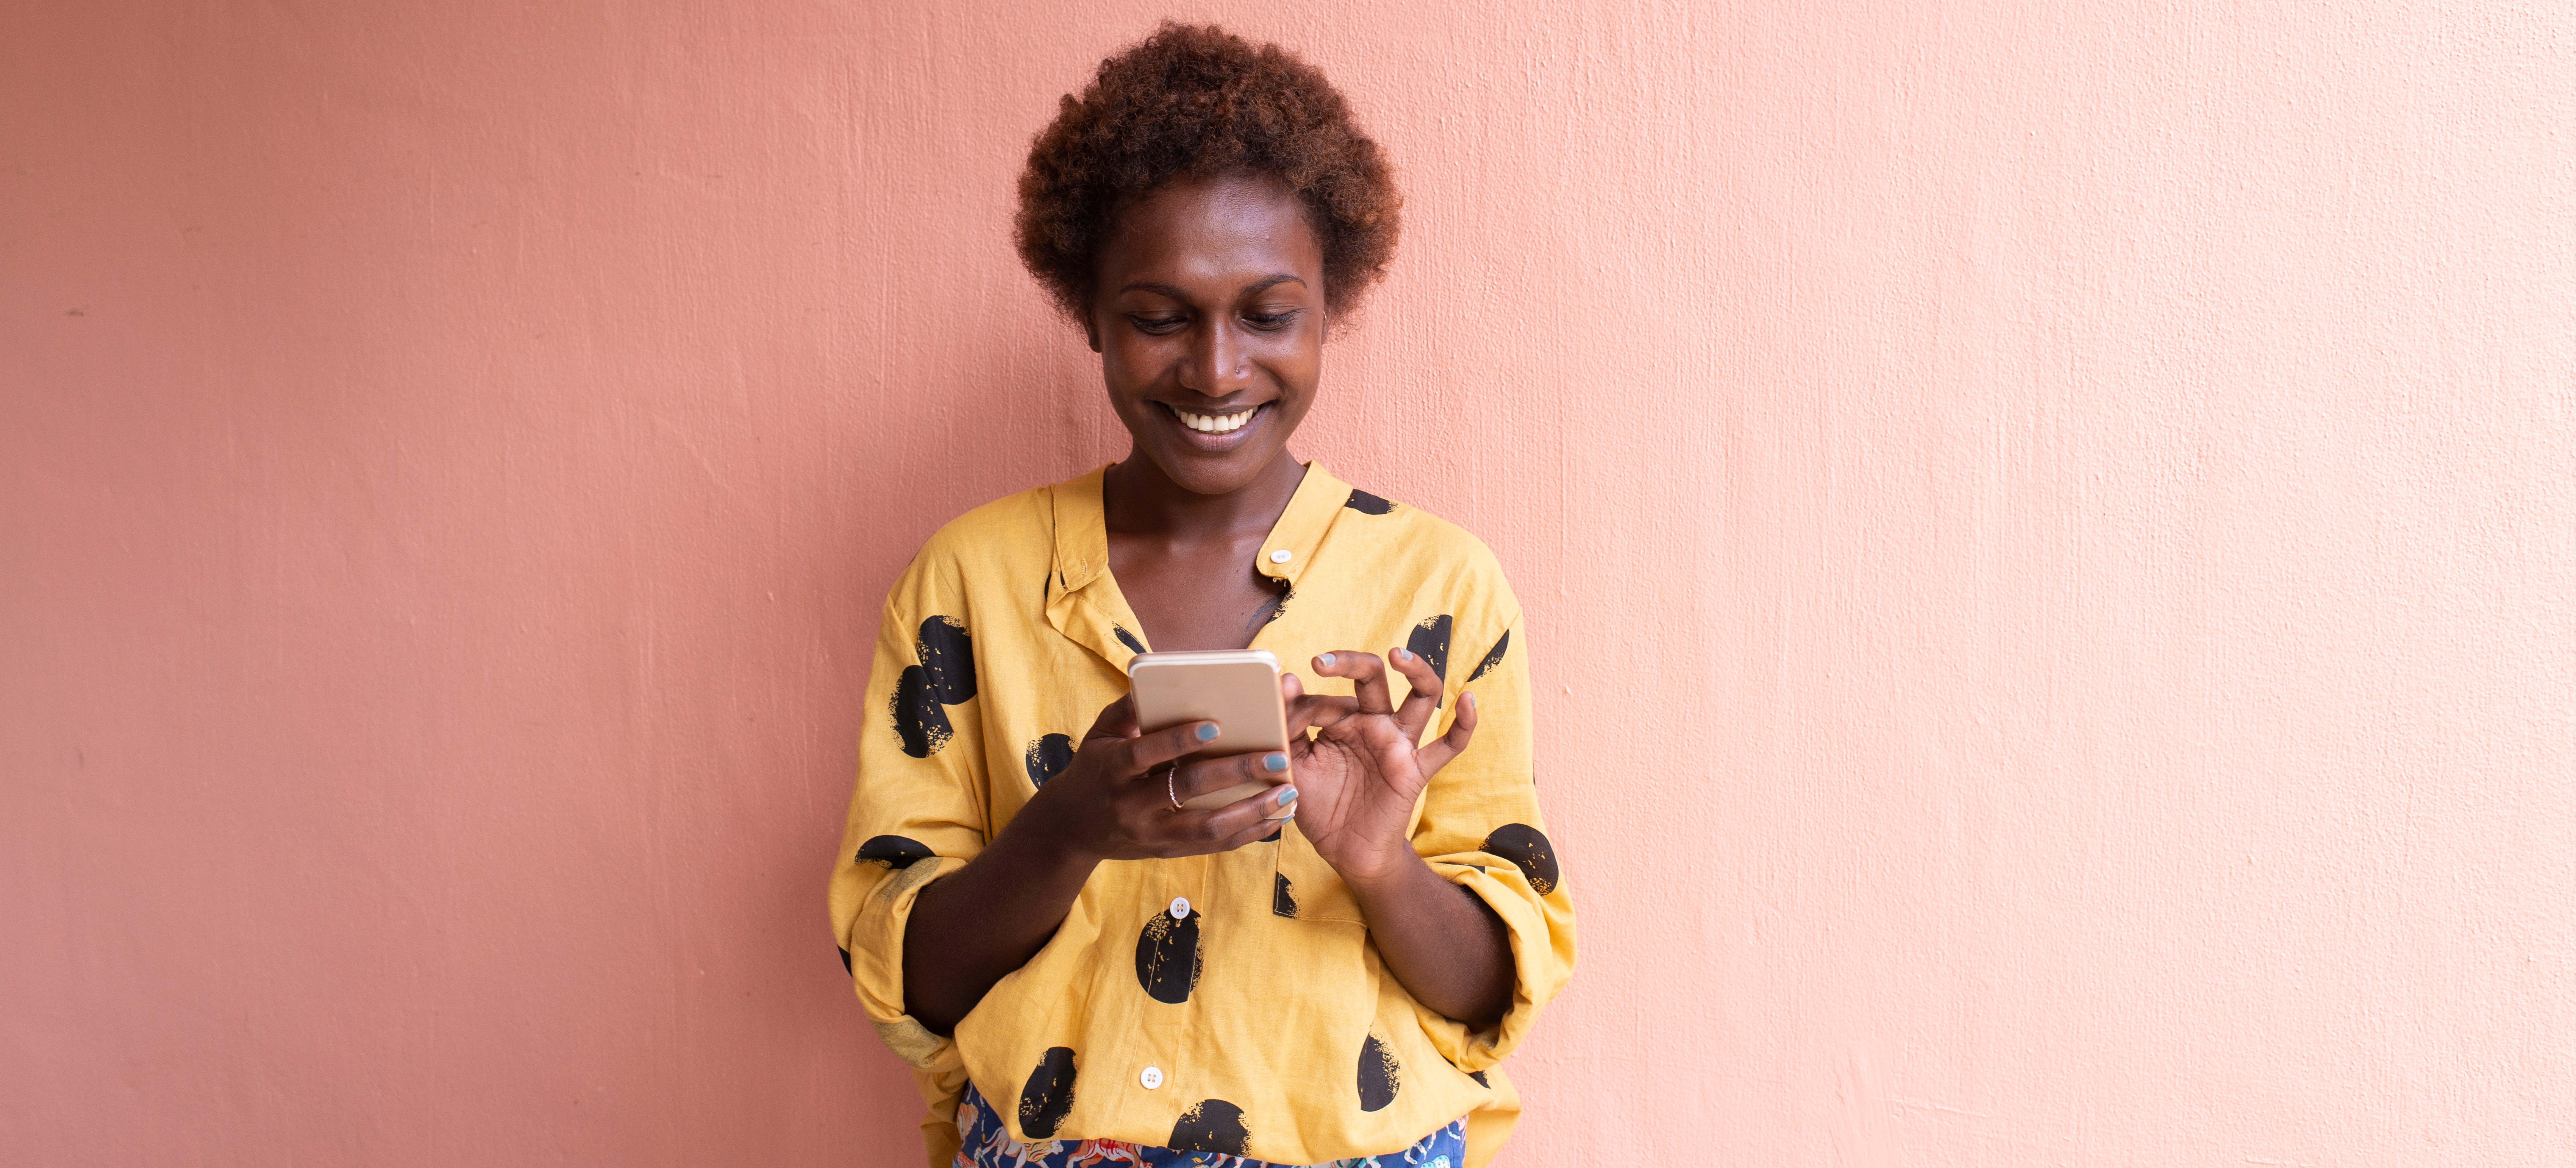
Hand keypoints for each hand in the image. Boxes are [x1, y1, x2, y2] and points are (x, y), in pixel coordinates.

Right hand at [1025, 694, 1297, 863]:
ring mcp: (1151, 833)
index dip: (1179, 740)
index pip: (1147, 753)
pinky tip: (1276, 818)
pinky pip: (1213, 845)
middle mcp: (1131, 805)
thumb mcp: (1099, 734)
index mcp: (1112, 769)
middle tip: (1278, 757)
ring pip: (1208, 827)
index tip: (1216, 725)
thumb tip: (1158, 681)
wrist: (1071, 828)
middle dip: (1236, 773)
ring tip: (1288, 792)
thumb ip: (1127, 710)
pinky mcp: (1167, 851)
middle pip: (1187, 790)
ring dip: (1252, 810)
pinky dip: (1247, 833)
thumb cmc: (1093, 769)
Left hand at [1280, 648, 1478, 885]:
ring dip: (1416, 670)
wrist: (1345, 852)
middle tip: (1320, 662)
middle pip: (1371, 678)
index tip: (1279, 725)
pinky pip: (1448, 745)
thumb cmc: (1320, 807)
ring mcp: (1398, 744)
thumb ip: (1288, 728)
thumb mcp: (1294, 767)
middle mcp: (1373, 724)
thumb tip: (1287, 680)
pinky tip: (1468, 700)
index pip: (1322, 699)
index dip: (1297, 709)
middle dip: (1349, 662)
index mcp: (1342, 721)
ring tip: (1398, 655)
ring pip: (1420, 696)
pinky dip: (1463, 724)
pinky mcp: (1415, 769)